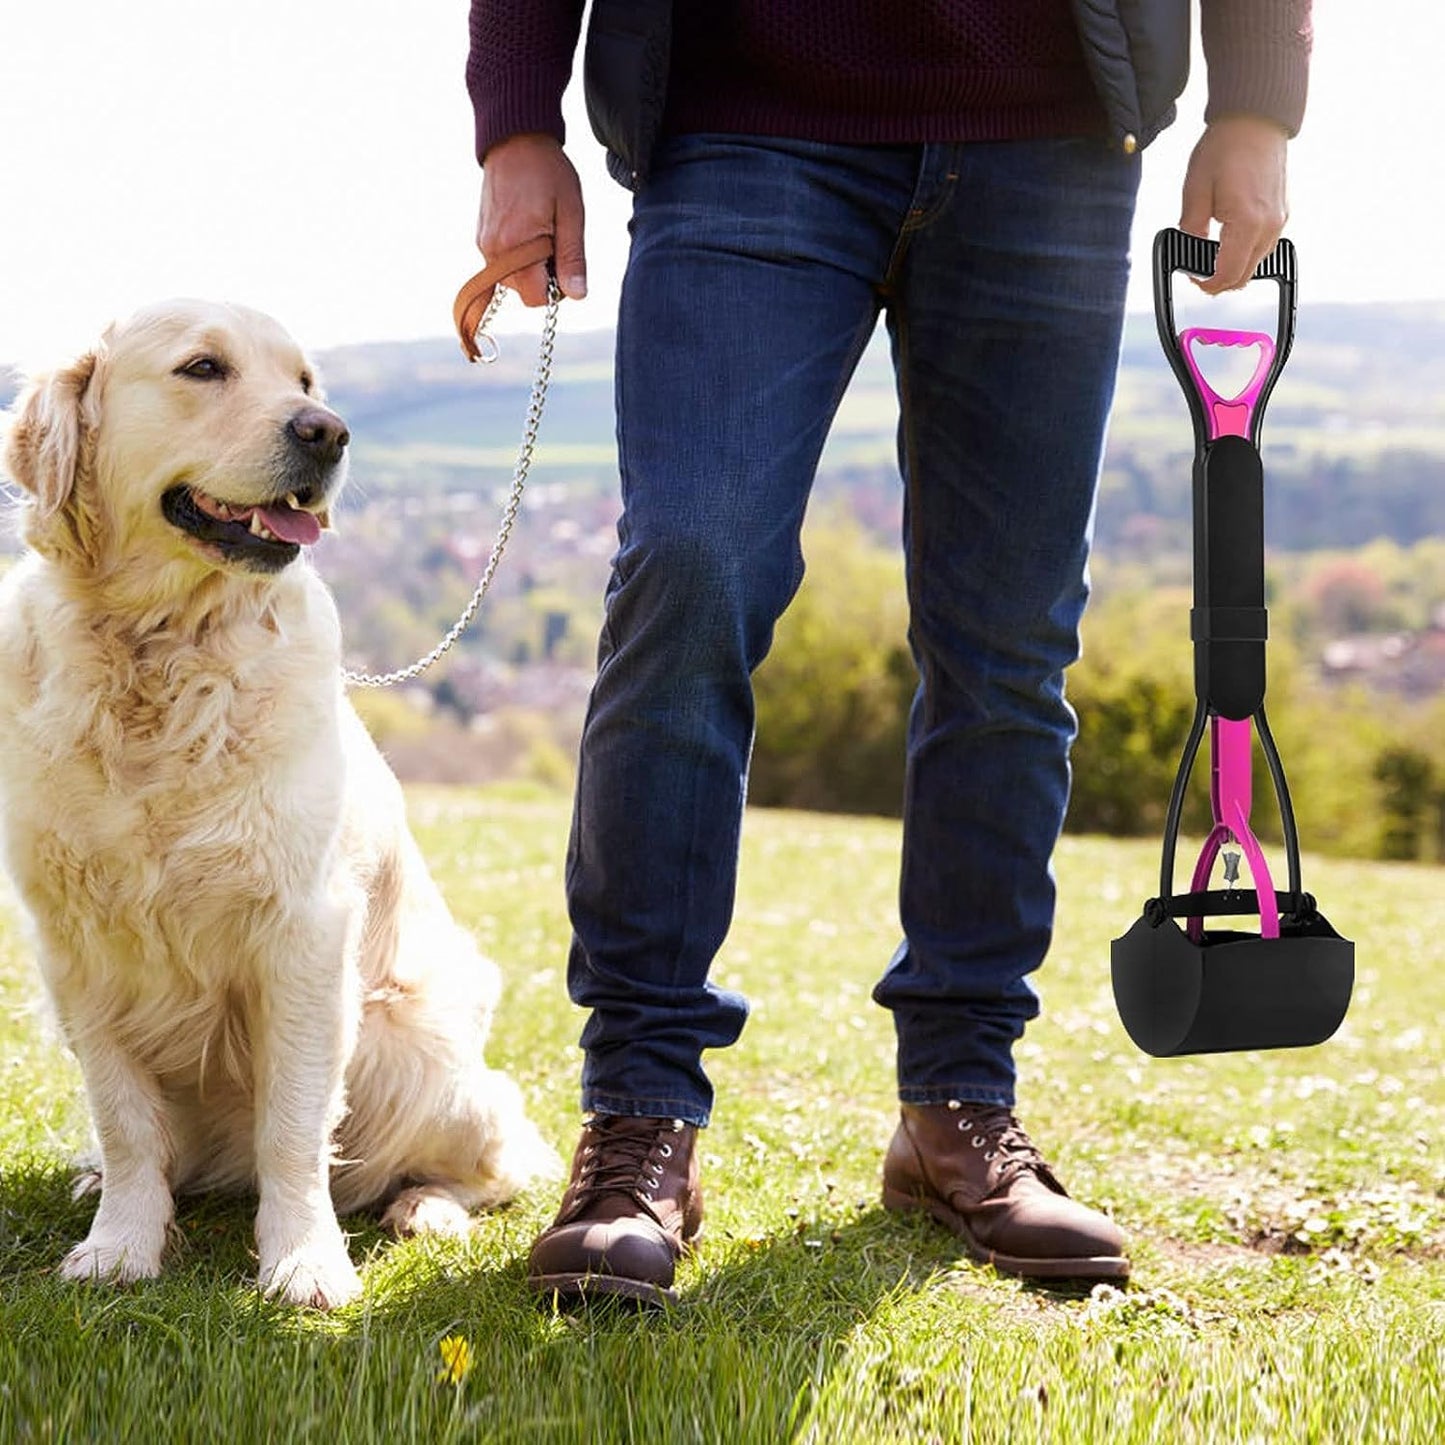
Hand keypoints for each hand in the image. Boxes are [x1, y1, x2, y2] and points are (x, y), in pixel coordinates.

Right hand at [476, 133, 586, 306]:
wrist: (515, 139)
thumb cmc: (547, 172)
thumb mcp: (570, 214)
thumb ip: (572, 258)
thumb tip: (577, 295)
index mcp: (516, 248)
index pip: (536, 298)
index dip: (556, 287)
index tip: (564, 259)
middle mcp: (493, 252)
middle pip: (524, 291)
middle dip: (543, 276)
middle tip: (554, 239)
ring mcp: (484, 245)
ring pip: (514, 280)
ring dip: (531, 267)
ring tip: (541, 230)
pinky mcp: (481, 238)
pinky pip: (504, 264)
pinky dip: (519, 256)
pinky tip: (528, 227)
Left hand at [1178, 115, 1289, 293]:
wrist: (1255, 119)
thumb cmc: (1226, 148)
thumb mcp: (1195, 190)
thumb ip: (1190, 227)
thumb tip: (1188, 248)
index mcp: (1247, 223)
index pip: (1228, 274)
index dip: (1207, 285)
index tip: (1193, 279)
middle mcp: (1269, 226)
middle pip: (1244, 276)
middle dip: (1219, 281)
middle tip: (1197, 272)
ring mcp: (1279, 220)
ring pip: (1256, 263)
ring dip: (1233, 268)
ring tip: (1210, 256)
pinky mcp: (1281, 213)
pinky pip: (1263, 246)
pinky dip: (1245, 253)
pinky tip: (1228, 242)